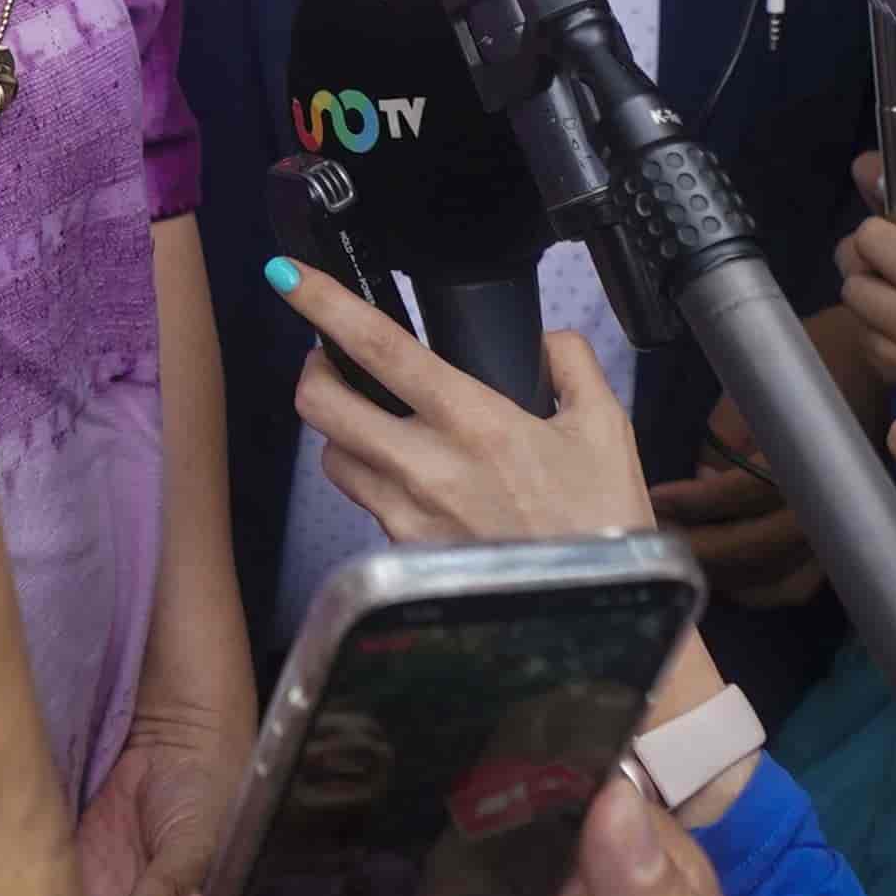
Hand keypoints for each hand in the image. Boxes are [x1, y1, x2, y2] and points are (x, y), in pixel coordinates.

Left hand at [276, 256, 660, 547]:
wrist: (597, 617)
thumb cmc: (602, 524)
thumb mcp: (606, 425)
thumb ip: (570, 362)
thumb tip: (544, 341)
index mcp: (474, 420)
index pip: (377, 347)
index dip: (323, 305)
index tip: (289, 278)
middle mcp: (426, 466)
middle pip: (321, 405)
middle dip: (314, 371)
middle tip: (332, 360)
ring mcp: (407, 515)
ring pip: (332, 457)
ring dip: (341, 432)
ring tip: (374, 423)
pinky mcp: (403, 555)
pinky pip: (364, 506)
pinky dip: (373, 483)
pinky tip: (411, 479)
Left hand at [649, 396, 822, 608]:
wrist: (860, 364)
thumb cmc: (795, 376)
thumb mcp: (749, 397)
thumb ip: (722, 449)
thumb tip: (698, 490)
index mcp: (807, 453)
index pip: (744, 491)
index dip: (695, 502)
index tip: (653, 498)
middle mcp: (830, 499)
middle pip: (758, 544)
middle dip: (700, 548)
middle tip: (656, 541)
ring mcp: (840, 526)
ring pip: (777, 576)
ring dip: (724, 574)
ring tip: (680, 559)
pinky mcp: (840, 540)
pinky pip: (797, 585)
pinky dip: (759, 589)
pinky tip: (724, 576)